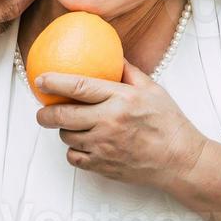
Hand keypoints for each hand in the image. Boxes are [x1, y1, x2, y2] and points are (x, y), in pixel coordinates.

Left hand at [32, 61, 207, 188]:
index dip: (54, 82)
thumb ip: (128, 72)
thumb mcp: (152, 90)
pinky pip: (74, 158)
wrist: (180, 160)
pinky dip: (74, 151)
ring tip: (73, 126)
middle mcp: (110, 122)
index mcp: (122, 99)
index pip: (79, 87)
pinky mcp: (103, 166)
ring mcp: (105, 146)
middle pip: (64, 116)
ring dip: (65, 131)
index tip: (40, 79)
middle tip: (42, 111)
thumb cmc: (168, 123)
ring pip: (67, 137)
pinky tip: (83, 144)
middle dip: (45, 113)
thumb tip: (111, 54)